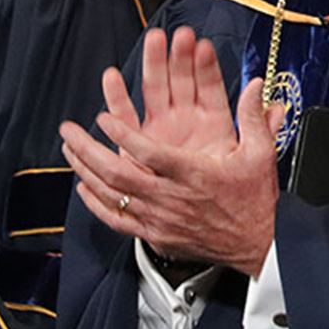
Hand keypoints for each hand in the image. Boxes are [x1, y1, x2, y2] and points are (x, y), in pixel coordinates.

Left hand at [60, 27, 284, 276]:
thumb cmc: (255, 198)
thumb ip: (253, 118)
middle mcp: (170, 197)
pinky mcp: (155, 236)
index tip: (103, 116)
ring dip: (85, 171)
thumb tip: (254, 84)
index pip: (149, 153)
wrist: (258, 243)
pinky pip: (116, 220)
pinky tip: (83, 188)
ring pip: (111, 195)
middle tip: (68, 130)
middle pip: (117, 174)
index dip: (122, 134)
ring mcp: (159, 219)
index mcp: (194, 174)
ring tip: (69, 150)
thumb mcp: (260, 154)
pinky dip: (95, 204)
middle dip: (87, 150)